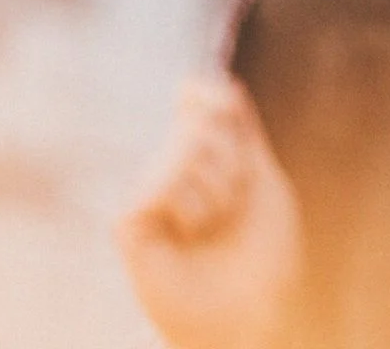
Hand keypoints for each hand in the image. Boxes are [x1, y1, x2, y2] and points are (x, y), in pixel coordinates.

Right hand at [116, 74, 301, 348]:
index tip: (226, 106)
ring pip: (183, 152)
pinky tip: (185, 237)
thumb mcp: (262, 178)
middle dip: (234, 161)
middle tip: (234, 202)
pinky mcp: (127, 221)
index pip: (199, 96)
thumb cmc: (261, 251)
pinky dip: (187, 211)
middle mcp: (172, 165)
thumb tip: (215, 81)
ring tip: (212, 226)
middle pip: (201, 121)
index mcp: (207, 152)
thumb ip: (241, 129)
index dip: (210, 93)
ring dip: (217, 193)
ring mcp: (148, 191)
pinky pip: (156, 187)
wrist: (246, 309)